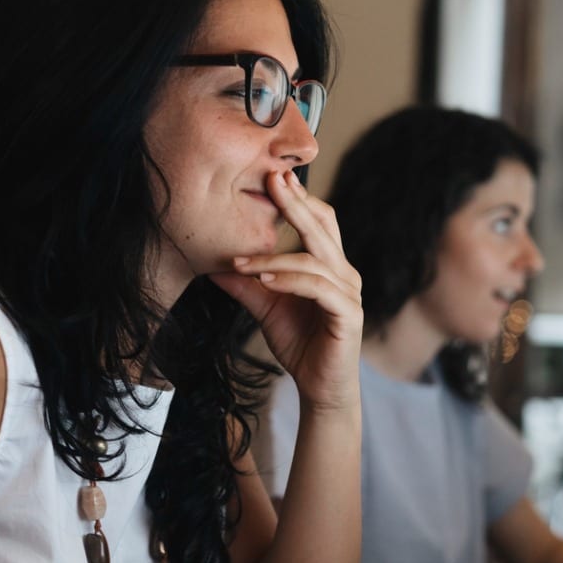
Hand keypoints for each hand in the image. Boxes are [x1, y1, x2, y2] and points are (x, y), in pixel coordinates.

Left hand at [209, 170, 362, 412]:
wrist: (319, 387)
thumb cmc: (299, 343)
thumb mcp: (265, 306)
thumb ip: (245, 284)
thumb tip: (213, 264)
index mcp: (330, 265)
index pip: (320, 221)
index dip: (300, 198)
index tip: (275, 176)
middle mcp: (344, 273)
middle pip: (322, 228)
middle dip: (295, 203)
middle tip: (272, 179)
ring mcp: (349, 292)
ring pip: (314, 259)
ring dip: (274, 257)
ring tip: (242, 262)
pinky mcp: (348, 314)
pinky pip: (317, 288)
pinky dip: (289, 280)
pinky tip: (265, 279)